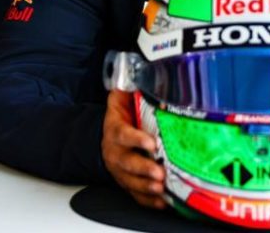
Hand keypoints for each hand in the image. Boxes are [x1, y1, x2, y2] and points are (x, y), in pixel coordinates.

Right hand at [102, 89, 165, 208]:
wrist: (108, 135)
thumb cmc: (121, 116)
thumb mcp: (121, 98)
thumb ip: (129, 86)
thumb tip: (144, 69)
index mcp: (115, 130)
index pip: (123, 135)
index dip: (136, 139)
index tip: (151, 143)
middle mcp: (115, 152)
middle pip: (126, 163)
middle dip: (143, 168)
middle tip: (159, 173)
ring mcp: (120, 169)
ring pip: (130, 181)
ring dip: (145, 186)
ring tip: (160, 188)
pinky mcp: (127, 181)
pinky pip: (135, 193)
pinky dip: (147, 200)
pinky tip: (160, 201)